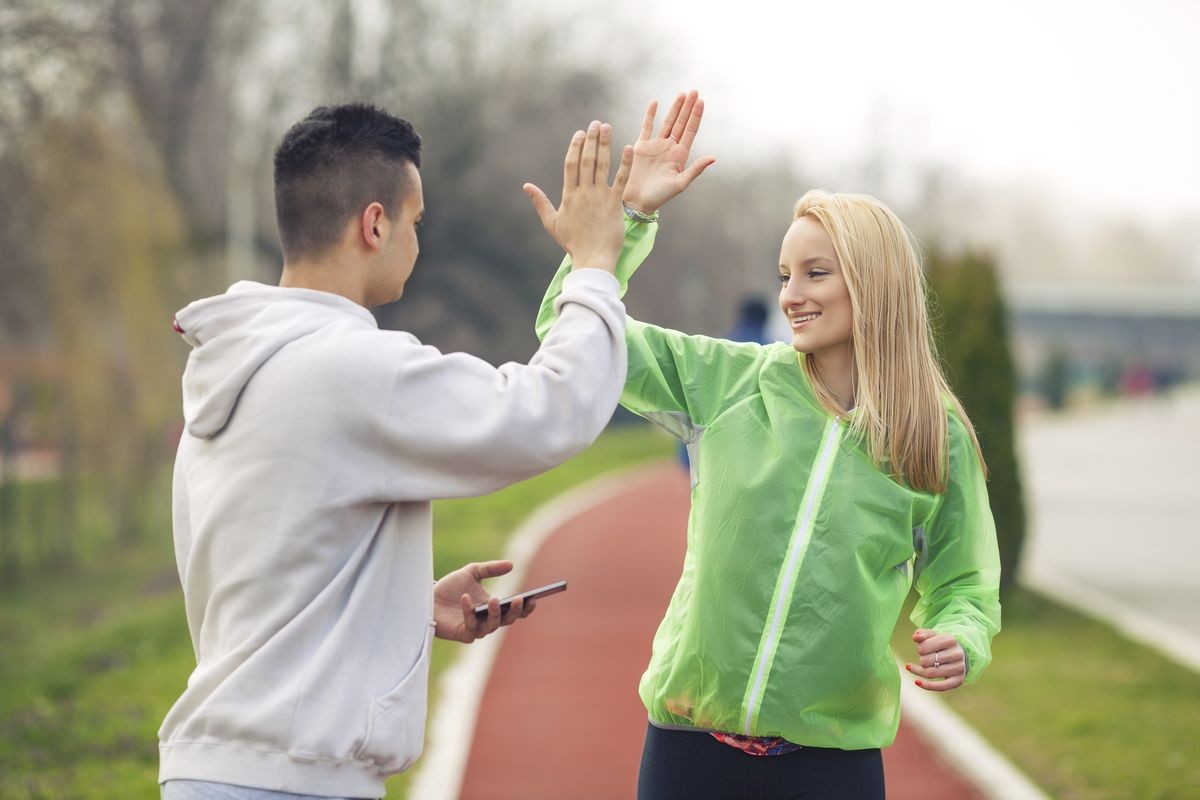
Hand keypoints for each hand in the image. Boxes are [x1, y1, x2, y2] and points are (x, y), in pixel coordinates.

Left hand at [433, 560, 535, 643]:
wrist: (428, 597)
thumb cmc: (451, 587)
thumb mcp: (472, 572)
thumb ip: (491, 568)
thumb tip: (511, 565)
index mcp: (494, 606)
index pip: (515, 611)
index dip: (526, 607)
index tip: (534, 597)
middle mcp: (488, 620)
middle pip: (508, 620)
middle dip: (515, 611)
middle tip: (519, 599)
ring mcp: (477, 628)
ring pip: (492, 626)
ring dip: (495, 613)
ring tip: (495, 599)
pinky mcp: (463, 633)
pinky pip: (471, 625)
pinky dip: (469, 612)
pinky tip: (465, 598)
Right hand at [524, 120, 632, 271]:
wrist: (593, 259)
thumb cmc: (573, 243)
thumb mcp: (552, 223)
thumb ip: (540, 202)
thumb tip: (526, 186)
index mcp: (569, 195)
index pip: (571, 164)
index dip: (575, 146)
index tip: (580, 133)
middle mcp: (584, 192)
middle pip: (587, 160)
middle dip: (591, 139)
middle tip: (595, 123)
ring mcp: (600, 197)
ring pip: (602, 165)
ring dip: (605, 144)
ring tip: (607, 127)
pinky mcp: (615, 203)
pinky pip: (622, 179)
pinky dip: (625, 163)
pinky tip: (629, 147)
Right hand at [622, 90, 715, 215]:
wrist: (638, 201)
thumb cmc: (660, 196)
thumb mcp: (680, 184)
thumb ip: (695, 169)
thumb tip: (713, 158)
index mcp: (680, 155)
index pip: (690, 131)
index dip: (696, 116)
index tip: (701, 101)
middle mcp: (669, 147)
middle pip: (681, 123)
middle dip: (688, 107)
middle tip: (694, 91)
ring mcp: (656, 145)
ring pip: (667, 122)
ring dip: (675, 108)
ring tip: (682, 94)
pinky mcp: (642, 146)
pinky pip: (647, 126)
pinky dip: (650, 115)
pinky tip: (655, 103)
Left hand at [905, 629, 965, 691]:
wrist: (960, 653)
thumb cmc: (941, 643)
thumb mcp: (932, 635)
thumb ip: (922, 634)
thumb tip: (916, 637)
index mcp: (950, 640)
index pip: (924, 647)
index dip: (920, 649)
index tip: (922, 648)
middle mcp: (957, 654)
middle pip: (926, 661)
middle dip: (921, 659)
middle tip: (924, 657)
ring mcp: (959, 668)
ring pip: (931, 673)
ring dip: (920, 671)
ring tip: (918, 666)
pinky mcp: (958, 681)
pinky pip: (941, 687)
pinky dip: (927, 685)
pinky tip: (917, 682)